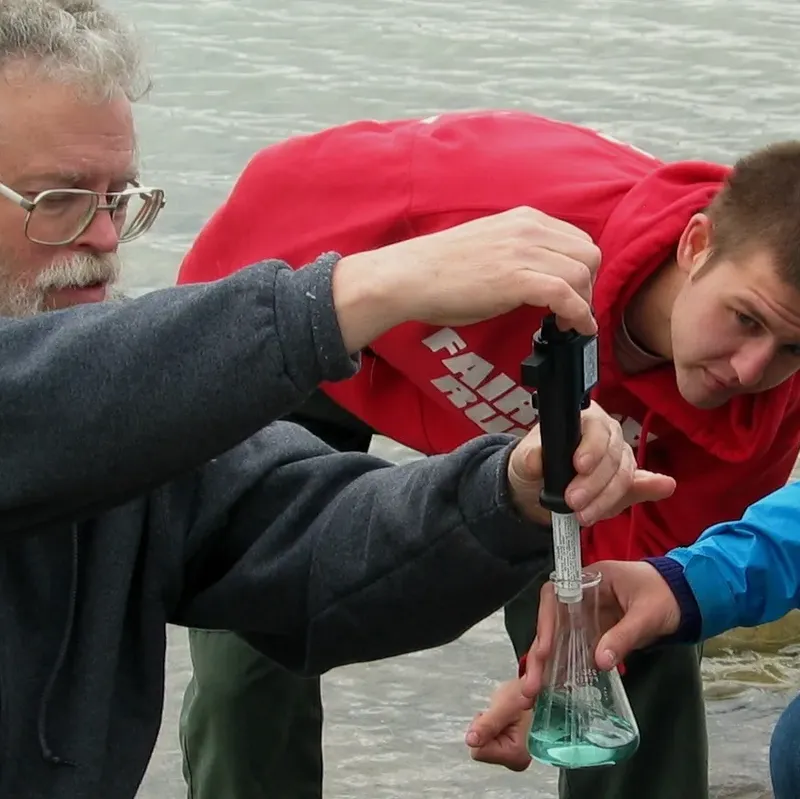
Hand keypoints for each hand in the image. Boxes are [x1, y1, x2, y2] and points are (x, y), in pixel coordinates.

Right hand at [333, 207, 601, 352]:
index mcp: (524, 219)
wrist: (411, 276)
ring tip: (571, 324)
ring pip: (582, 274)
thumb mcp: (490, 247)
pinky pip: (566, 295)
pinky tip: (575, 328)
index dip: (582, 270)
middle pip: (589, 254)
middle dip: (589, 286)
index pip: (577, 240)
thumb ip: (518, 253)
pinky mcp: (517, 279)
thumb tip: (538, 278)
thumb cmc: (441, 268)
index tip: (574, 294)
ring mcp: (524, 252)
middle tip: (573, 310)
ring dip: (584, 303)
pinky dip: (579, 315)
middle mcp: (529, 229)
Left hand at [465, 679, 532, 771]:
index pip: (479, 752)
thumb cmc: (524, 695)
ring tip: (504, 716)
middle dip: (486, 729)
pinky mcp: (512, 752)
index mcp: (517, 755)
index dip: (482, 729)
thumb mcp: (505, 705)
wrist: (534, 689)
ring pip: (485, 745)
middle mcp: (518, 761)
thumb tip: (470, 741)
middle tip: (501, 715)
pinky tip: (505, 720)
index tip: (495, 715)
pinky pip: (490, 742)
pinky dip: (493, 729)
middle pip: (482, 750)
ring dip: (490, 728)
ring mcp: (516, 758)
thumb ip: (488, 724)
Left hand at [506, 401, 675, 526]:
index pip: (596, 427)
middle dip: (594, 482)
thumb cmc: (534, 465)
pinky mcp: (627, 480)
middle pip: (612, 455)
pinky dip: (646, 491)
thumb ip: (529, 458)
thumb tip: (536, 458)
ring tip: (584, 515)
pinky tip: (662, 488)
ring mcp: (619, 457)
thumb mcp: (523, 461)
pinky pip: (638, 486)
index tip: (579, 467)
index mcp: (583, 419)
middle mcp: (606, 434)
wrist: (537, 489)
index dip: (591, 448)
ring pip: (624, 475)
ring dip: (605, 498)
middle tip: (573, 501)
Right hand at [521, 560, 682, 699]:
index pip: (556, 596)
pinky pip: (575, 650)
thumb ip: (623, 636)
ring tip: (534, 692)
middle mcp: (582, 597)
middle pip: (552, 622)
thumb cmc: (666, 595)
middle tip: (531, 684)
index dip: (545, 622)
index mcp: (590, 580)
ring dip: (547, 664)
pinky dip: (566, 667)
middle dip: (539, 654)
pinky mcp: (596, 632)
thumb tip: (599, 662)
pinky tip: (556, 687)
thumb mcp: (647, 615)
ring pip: (559, 639)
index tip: (544, 649)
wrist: (689, 597)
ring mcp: (588, 616)